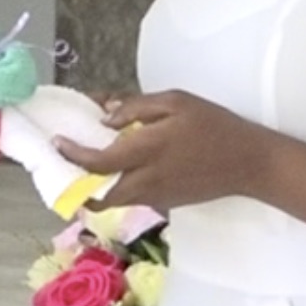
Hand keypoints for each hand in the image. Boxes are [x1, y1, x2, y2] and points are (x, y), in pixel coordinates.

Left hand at [53, 90, 265, 211]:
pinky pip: (132, 198)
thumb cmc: (213, 125)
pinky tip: (120, 170)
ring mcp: (156, 196)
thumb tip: (105, 118)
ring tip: (87, 168)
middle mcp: (146, 180)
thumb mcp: (176, 102)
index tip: (57, 142)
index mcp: (147, 151)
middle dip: (77, 186)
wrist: (248, 163)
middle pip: (98, 196)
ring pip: (114, 200)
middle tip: (67, 166)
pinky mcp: (166, 203)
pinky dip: (118, 188)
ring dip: (96, 189)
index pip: (98, 162)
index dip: (72, 155)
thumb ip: (136, 108)